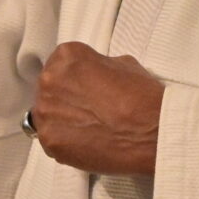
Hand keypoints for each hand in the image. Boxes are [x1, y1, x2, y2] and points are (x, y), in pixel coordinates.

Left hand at [31, 43, 164, 174]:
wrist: (152, 133)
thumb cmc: (142, 95)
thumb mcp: (124, 64)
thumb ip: (98, 66)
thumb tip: (92, 76)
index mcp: (67, 56)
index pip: (60, 63)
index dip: (75, 76)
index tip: (87, 87)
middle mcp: (49, 80)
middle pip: (49, 87)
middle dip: (65, 97)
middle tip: (88, 109)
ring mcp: (46, 112)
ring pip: (47, 114)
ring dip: (62, 119)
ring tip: (87, 127)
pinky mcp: (49, 140)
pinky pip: (50, 138)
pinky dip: (65, 140)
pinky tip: (85, 142)